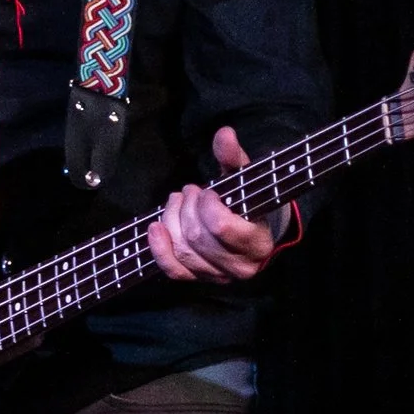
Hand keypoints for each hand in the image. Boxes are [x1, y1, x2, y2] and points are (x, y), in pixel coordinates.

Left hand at [147, 125, 290, 283]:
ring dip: (172, 219)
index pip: (220, 226)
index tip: (208, 192)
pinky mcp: (199, 279)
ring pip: (183, 250)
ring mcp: (219, 276)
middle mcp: (241, 267)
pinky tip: (155, 227)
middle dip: (186, 208)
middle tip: (190, 192)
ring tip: (179, 202)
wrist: (249, 232)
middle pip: (196, 237)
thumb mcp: (244, 178)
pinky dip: (159, 248)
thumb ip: (234, 158)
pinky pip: (173, 270)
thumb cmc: (245, 202)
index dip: (206, 204)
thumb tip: (224, 134)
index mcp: (258, 242)